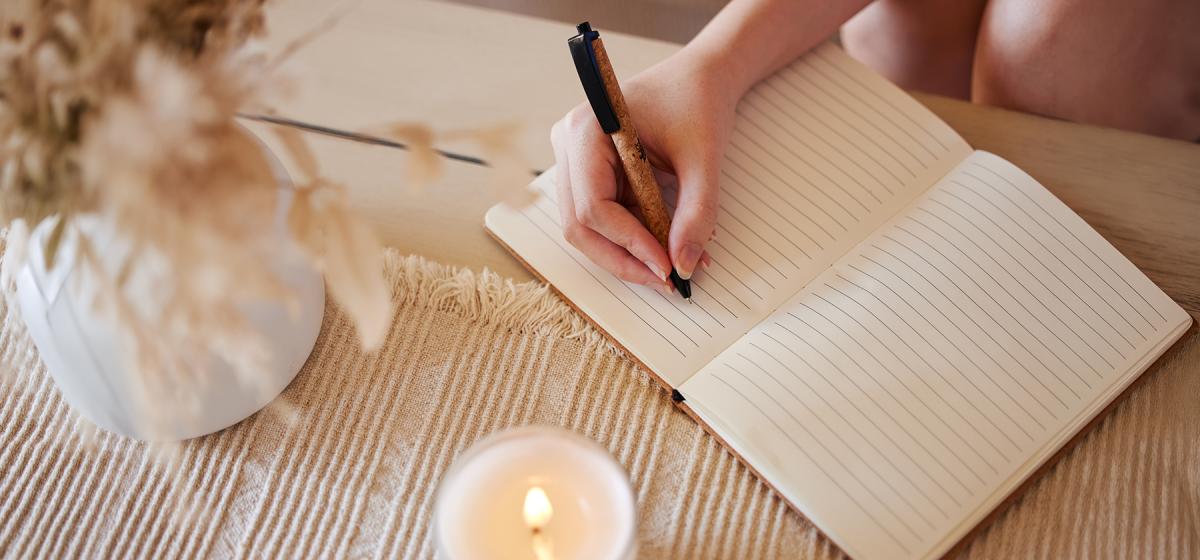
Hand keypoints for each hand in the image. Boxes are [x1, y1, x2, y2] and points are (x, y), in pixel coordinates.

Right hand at [550, 50, 738, 289]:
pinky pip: (604, 219)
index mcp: (586, 130)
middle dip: (623, 258)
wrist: (700, 78)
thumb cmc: (697, 102)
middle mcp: (569, 146)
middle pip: (580, 225)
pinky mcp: (590, 175)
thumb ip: (697, 212)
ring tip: (674, 265)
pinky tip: (667, 246)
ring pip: (588, 229)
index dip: (628, 243)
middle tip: (666, 280)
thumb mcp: (704, 158)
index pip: (593, 206)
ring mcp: (575, 162)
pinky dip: (634, 239)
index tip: (667, 266)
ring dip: (629, 253)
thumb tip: (684, 266)